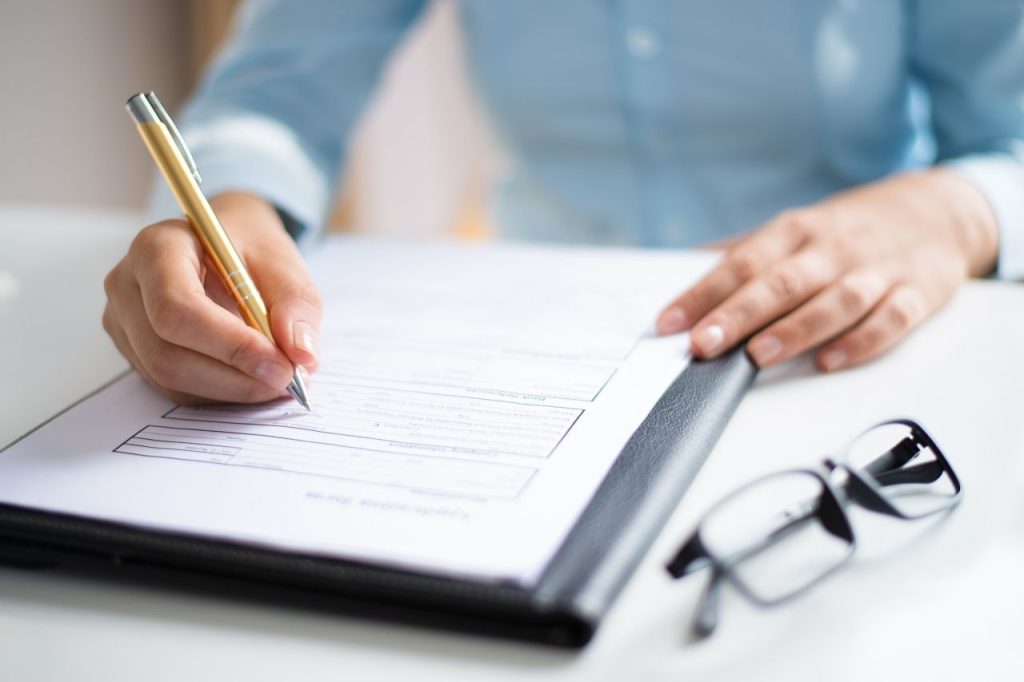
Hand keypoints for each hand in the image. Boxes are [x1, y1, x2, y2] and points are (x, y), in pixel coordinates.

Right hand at [103, 192, 321, 403]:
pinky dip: (218, 392)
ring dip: (230, 389)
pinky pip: (172, 387)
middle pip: (167, 352)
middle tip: (287, 381)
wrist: (224, 245)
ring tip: (276, 380)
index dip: (230, 345)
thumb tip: (300, 354)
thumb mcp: (283, 263)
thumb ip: (296, 305)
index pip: (177, 308)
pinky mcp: (135, 351)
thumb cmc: (250, 249)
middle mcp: (127, 286)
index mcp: (156, 248)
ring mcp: (123, 322)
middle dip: (234, 376)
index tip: (281, 365)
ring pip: (169, 377)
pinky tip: (252, 379)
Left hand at [655, 169, 998, 370]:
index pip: (741, 263)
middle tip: (704, 344)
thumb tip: (682, 270)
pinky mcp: (916, 293)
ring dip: (796, 330)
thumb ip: (743, 253)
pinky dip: (861, 341)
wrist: (938, 210)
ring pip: (834, 300)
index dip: (702, 294)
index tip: (669, 323)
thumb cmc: (848, 230)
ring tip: (759, 356)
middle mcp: (833, 248)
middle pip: (781, 282)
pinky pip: (890, 319)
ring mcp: (876, 270)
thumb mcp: (795, 230)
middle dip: (738, 314)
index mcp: (796, 230)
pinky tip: (830, 362)